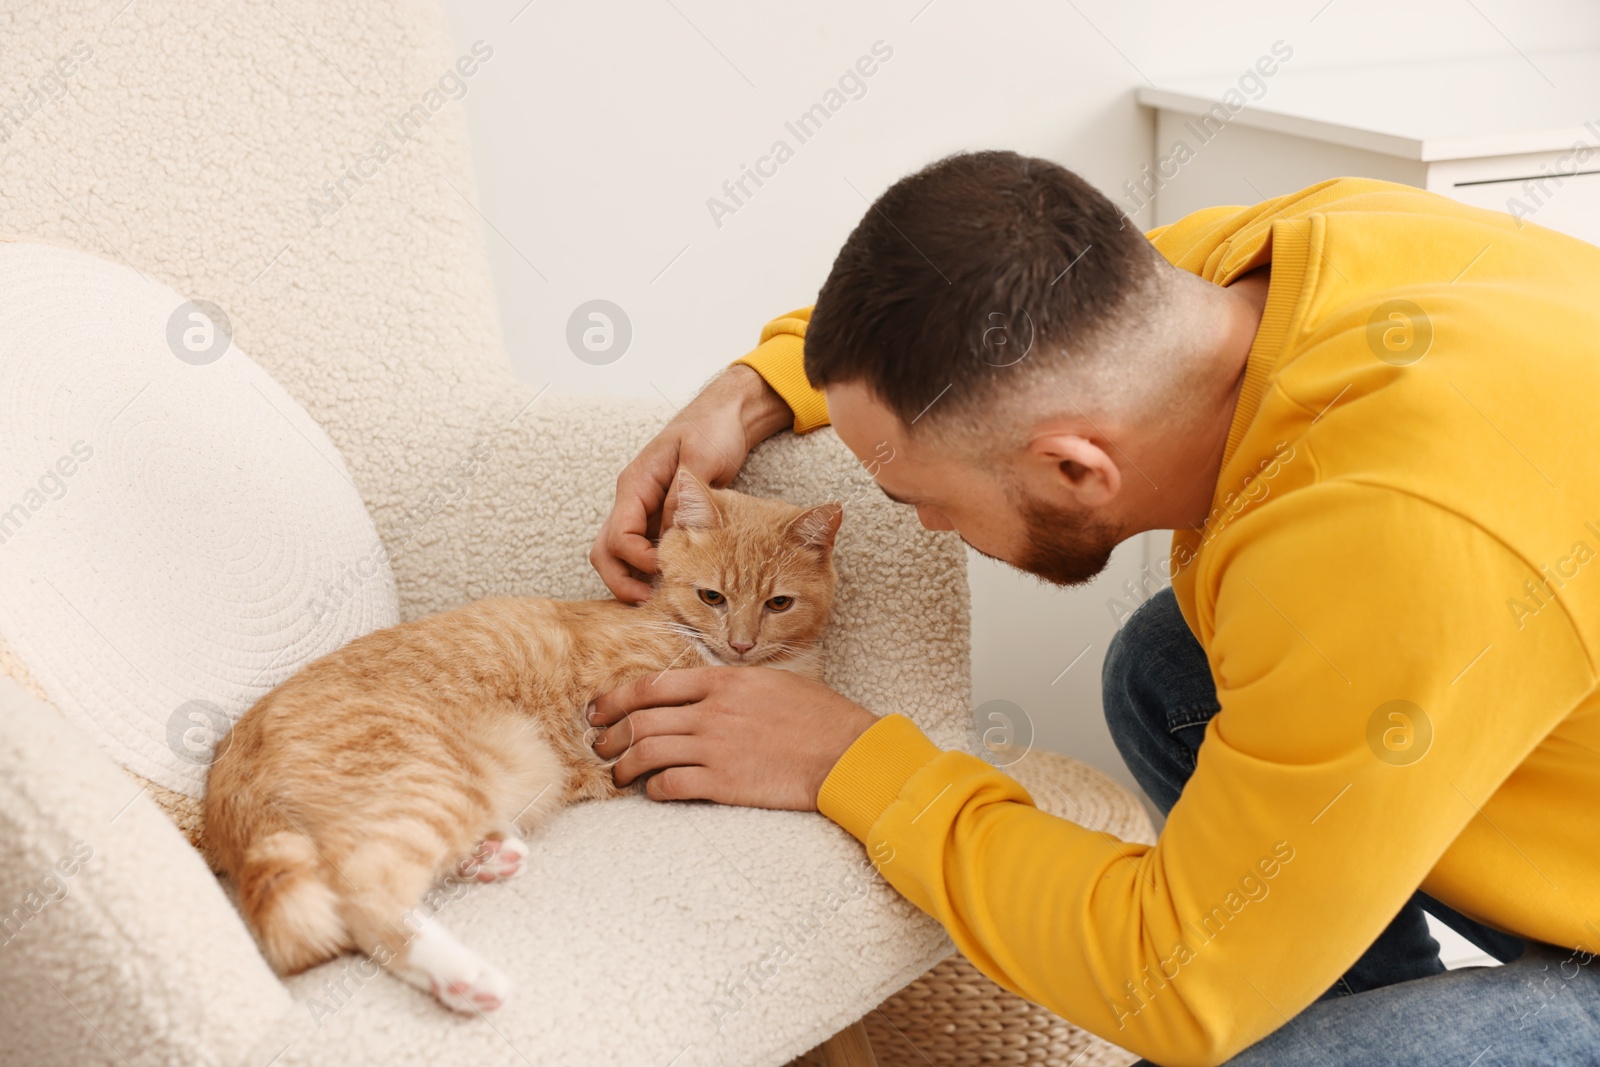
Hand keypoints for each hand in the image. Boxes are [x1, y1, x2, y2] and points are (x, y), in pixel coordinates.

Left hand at [589, 667, 877, 809]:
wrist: (846, 753)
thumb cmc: (818, 718)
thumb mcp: (771, 684)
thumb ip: (731, 687)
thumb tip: (701, 694)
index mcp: (722, 682)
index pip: (652, 686)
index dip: (616, 699)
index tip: (600, 711)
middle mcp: (712, 711)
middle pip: (641, 720)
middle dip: (611, 736)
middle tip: (601, 747)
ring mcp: (716, 747)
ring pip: (647, 753)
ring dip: (624, 766)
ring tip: (620, 775)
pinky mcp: (724, 783)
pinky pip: (670, 785)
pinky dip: (654, 790)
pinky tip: (655, 792)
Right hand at [591, 365, 792, 601]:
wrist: (726, 415)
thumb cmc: (712, 429)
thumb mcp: (701, 457)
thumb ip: (683, 496)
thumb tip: (671, 535)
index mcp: (636, 484)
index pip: (620, 534)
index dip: (638, 560)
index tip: (667, 570)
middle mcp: (633, 500)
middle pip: (606, 551)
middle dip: (621, 580)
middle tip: (647, 602)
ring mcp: (644, 511)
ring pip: (619, 555)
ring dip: (631, 580)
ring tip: (657, 600)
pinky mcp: (660, 519)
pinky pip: (642, 551)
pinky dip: (647, 572)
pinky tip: (671, 583)